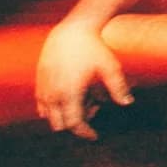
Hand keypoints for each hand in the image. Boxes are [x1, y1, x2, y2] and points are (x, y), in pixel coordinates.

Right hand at [35, 25, 130, 140]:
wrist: (72, 30)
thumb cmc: (92, 48)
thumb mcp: (110, 67)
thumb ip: (118, 87)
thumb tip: (128, 103)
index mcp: (69, 93)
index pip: (73, 124)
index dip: (84, 133)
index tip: (95, 136)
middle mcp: (52, 93)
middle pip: (60, 123)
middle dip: (76, 122)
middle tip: (94, 107)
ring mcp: (43, 87)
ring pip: (50, 115)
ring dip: (65, 114)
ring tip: (86, 96)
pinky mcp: (39, 81)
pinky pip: (42, 103)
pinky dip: (55, 106)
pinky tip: (71, 93)